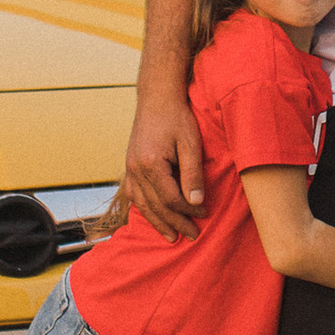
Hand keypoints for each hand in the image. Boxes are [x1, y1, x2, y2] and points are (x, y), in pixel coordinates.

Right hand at [122, 76, 206, 240]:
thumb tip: (196, 202)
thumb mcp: (191, 143)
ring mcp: (130, 168)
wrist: (157, 97)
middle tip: (192, 235)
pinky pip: (134, 194)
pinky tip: (153, 217)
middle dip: (175, 223)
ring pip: (142, 204)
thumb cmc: (177, 117)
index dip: (188, 210)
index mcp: (151, 164)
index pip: (170, 198)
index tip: (204, 213)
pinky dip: (144, 209)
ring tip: (171, 237)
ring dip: (157, 222)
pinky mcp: (130, 165)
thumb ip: (192, 174)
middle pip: (155, 206)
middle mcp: (136, 168)